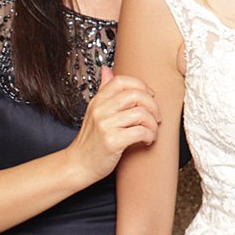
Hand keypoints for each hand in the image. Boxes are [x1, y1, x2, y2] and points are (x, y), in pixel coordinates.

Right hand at [68, 66, 158, 184]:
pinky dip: (150, 136)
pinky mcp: (112, 141)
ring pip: (141, 114)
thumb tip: (108, 69)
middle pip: (136, 95)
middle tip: (156, 118)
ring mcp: (105, 125)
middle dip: (153, 106)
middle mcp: (100, 110)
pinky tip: (147, 141)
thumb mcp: (94, 112)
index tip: (150, 97)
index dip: (141, 86)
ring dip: (153, 124)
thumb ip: (104, 91)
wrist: (78, 165)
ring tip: (151, 132)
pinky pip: (141, 132)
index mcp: (98, 101)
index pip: (122, 81)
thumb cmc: (91, 141)